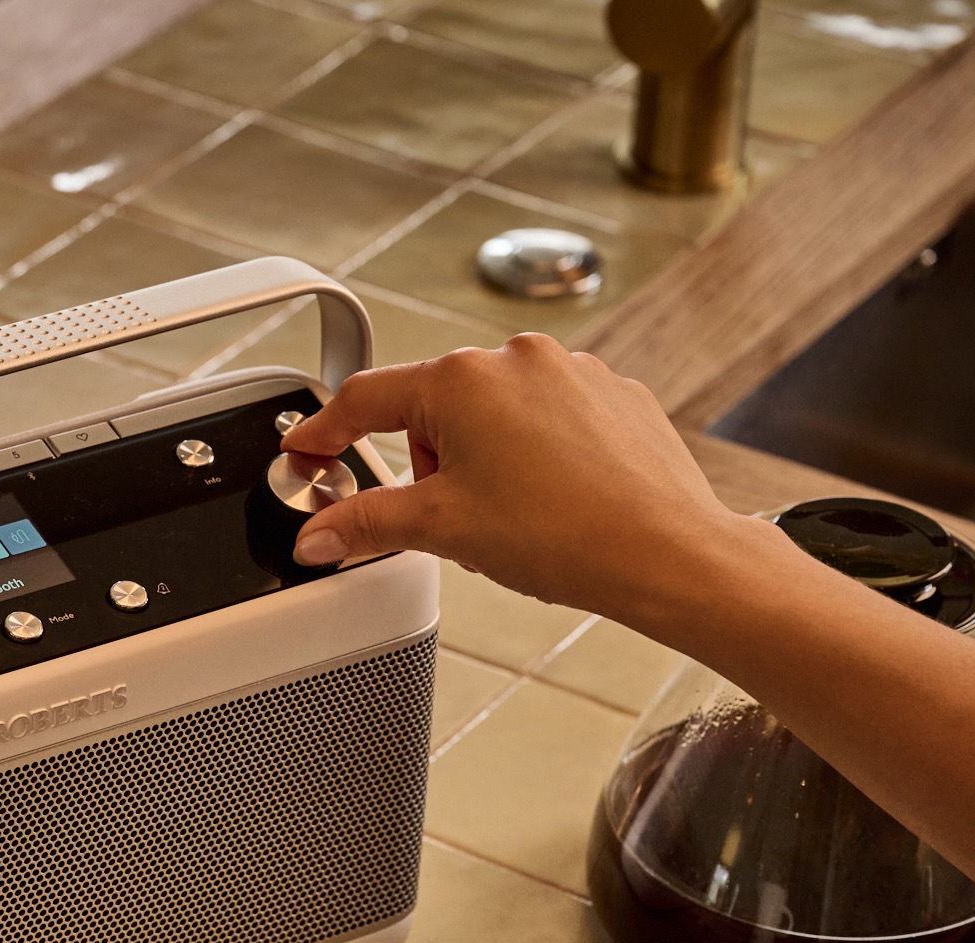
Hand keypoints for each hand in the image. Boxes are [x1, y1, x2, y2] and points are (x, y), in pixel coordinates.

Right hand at [281, 333, 771, 625]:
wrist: (668, 552)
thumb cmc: (566, 534)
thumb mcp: (444, 530)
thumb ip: (367, 525)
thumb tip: (319, 535)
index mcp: (460, 380)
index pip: (365, 399)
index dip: (325, 432)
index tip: (307, 452)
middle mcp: (515, 359)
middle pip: (432, 408)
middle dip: (428, 464)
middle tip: (451, 516)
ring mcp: (570, 370)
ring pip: (492, 413)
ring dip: (482, 459)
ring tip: (512, 514)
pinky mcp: (612, 392)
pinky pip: (548, 417)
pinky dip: (536, 454)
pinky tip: (552, 500)